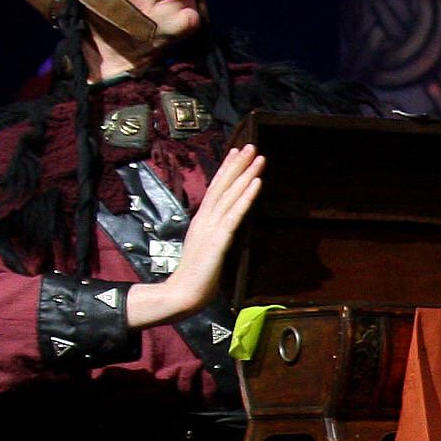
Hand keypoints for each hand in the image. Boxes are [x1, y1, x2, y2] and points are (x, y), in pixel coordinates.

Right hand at [127, 145, 264, 328]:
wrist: (183, 294)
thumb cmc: (196, 278)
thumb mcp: (207, 251)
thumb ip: (214, 238)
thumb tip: (226, 232)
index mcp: (201, 222)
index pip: (215, 190)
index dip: (226, 171)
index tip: (236, 153)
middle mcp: (205, 219)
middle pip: (222, 186)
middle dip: (237, 165)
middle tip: (250, 145)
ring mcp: (211, 227)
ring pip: (230, 194)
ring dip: (245, 174)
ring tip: (258, 157)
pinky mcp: (218, 239)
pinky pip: (235, 213)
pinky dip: (246, 196)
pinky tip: (256, 182)